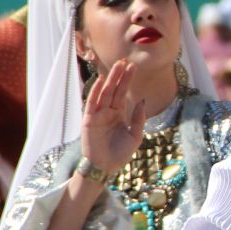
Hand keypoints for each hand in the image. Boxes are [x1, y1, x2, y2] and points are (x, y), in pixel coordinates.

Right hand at [81, 58, 148, 172]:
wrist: (105, 168)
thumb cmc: (119, 154)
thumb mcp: (135, 136)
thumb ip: (138, 119)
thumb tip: (141, 100)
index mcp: (118, 114)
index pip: (123, 93)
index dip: (127, 80)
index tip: (133, 67)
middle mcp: (107, 111)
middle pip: (114, 90)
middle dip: (119, 75)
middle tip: (125, 61)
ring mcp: (97, 115)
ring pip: (104, 93)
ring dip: (110, 79)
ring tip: (117, 66)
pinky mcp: (89, 121)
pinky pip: (92, 104)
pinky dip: (96, 92)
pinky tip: (101, 81)